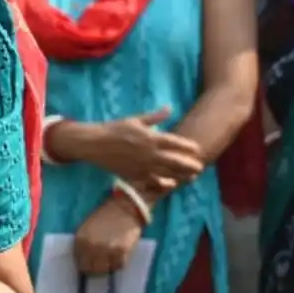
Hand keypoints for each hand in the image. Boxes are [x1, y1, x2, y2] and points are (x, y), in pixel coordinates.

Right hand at [54, 107, 200, 191]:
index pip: (176, 142)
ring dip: (182, 176)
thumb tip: (169, 108)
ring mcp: (142, 165)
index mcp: (151, 137)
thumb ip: (155, 117)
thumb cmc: (113, 129)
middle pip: (176, 161)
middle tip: (200, 167)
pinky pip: (152, 181)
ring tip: (192, 177)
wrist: (93, 144)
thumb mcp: (135, 119)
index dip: (188, 146)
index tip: (197, 149)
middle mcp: (149, 153)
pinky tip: (171, 185)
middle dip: (190, 165)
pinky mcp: (134, 174)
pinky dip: (163, 184)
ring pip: (167, 173)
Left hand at [73, 195, 142, 275]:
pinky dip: (118, 264)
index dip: (84, 266)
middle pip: (91, 270)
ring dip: (107, 268)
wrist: (123, 208)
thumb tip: (83, 260)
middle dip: (95, 270)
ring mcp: (107, 251)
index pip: (79, 263)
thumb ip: (82, 245)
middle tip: (100, 266)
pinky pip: (119, 266)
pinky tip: (118, 256)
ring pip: (105, 270)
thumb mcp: (86, 229)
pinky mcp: (122, 252)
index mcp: (80, 240)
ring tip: (109, 261)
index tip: (89, 265)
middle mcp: (92, 247)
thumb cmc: (103, 217)